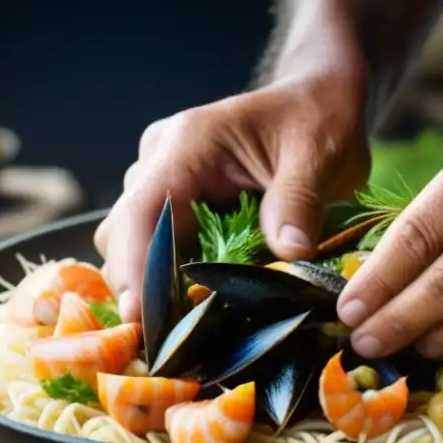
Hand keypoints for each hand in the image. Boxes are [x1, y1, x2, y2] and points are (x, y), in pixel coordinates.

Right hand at [95, 74, 369, 321]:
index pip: (143, 209)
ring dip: (154, 286)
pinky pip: (160, 249)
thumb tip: (290, 254)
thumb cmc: (317, 120)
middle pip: (124, 234)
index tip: (141, 315)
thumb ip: (298, 202)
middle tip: (170, 341)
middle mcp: (163, 162)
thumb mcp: (317, 155)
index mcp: (188, 144)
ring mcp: (166, 183)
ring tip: (184, 331)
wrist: (318, 102)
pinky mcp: (179, 206)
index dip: (135, 264)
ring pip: (134, 245)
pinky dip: (172, 281)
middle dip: (141, 286)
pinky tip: (194, 312)